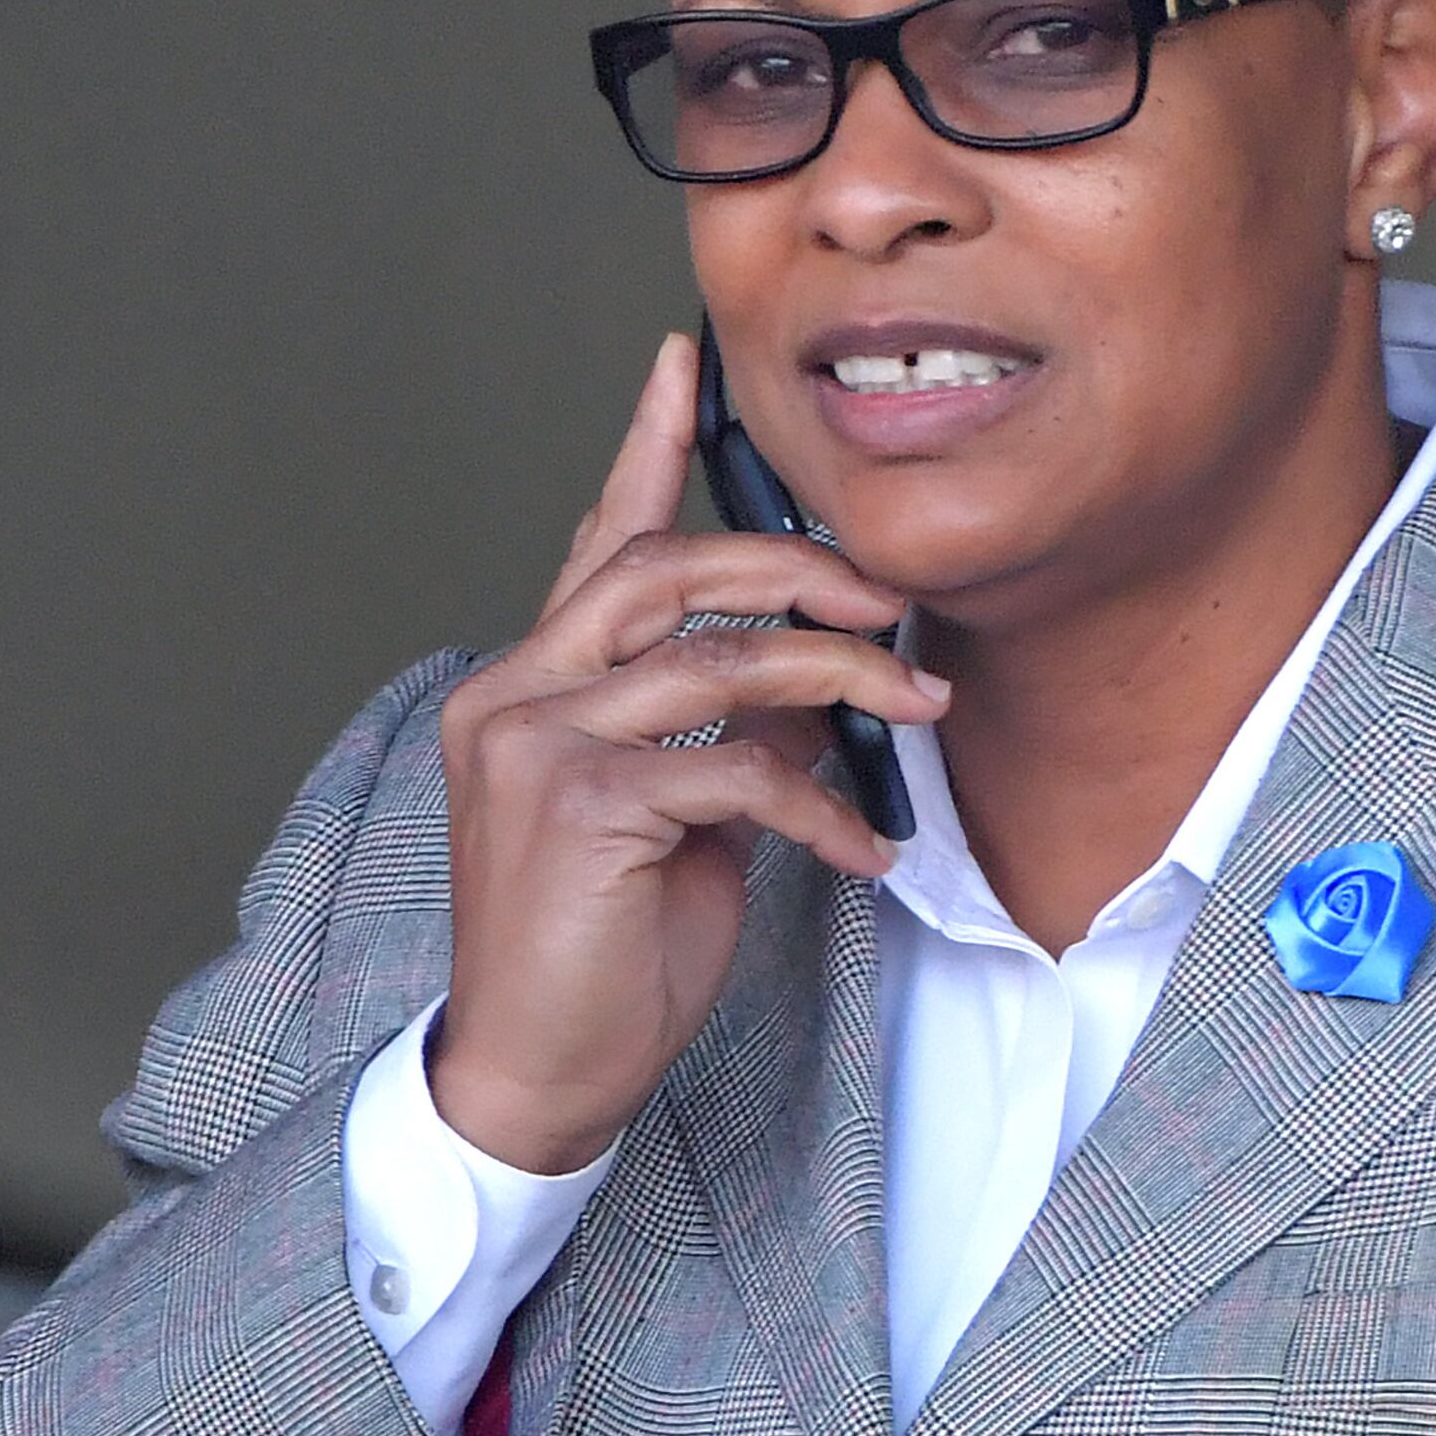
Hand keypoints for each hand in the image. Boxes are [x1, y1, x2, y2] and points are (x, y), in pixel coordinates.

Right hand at [429, 333, 945, 1173]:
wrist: (536, 1075)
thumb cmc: (604, 954)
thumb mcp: (679, 821)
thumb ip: (722, 732)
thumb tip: (816, 684)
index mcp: (530, 682)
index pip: (595, 540)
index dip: (642, 444)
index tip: (682, 360)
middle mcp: (514, 690)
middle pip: (668, 567)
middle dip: (799, 567)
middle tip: (893, 597)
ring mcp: (537, 742)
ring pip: (719, 656)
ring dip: (844, 676)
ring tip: (921, 703)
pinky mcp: (580, 805)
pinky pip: (737, 765)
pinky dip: (820, 801)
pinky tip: (864, 848)